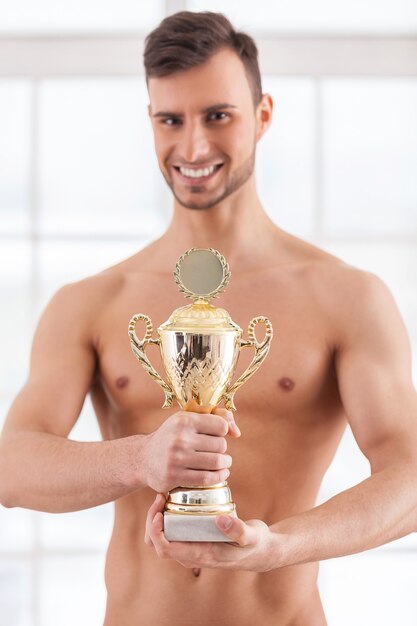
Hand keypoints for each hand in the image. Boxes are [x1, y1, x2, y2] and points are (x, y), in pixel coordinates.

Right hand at [143, 408, 240, 492]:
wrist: (144, 458)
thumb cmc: (172, 436)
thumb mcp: (188, 419)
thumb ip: (216, 417)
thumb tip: (237, 432)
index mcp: (184, 420)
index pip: (220, 425)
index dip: (222, 431)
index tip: (216, 435)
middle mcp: (179, 437)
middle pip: (220, 445)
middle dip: (222, 450)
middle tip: (216, 451)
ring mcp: (176, 458)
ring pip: (216, 462)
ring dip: (224, 464)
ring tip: (223, 463)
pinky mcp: (174, 476)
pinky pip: (207, 478)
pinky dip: (219, 477)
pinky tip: (221, 474)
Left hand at [145, 493, 275, 572]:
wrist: (262, 552)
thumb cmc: (256, 545)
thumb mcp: (251, 537)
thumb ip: (239, 531)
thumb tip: (220, 519)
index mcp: (200, 556)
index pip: (165, 549)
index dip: (156, 532)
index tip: (160, 511)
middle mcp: (192, 554)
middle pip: (157, 543)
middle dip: (152, 521)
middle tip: (160, 497)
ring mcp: (193, 546)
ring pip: (163, 537)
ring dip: (157, 518)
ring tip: (164, 496)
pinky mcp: (196, 538)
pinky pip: (173, 530)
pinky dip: (168, 515)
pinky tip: (175, 497)